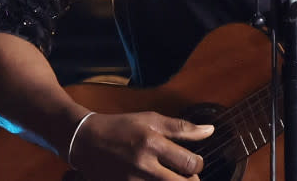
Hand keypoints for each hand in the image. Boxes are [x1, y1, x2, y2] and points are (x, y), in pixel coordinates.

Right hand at [68, 111, 214, 180]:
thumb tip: (210, 130)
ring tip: (172, 177)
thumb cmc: (122, 127)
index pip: (190, 163)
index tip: (194, 163)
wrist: (86, 141)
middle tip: (187, 175)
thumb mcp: (152, 120)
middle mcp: (143, 165)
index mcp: (153, 143)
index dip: (198, 165)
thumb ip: (182, 128)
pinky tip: (156, 179)